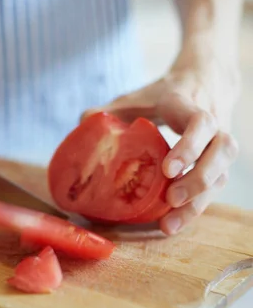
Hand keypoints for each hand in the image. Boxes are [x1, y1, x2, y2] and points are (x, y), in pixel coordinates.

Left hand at [82, 52, 239, 233]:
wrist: (203, 83)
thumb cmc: (164, 96)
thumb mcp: (136, 97)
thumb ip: (109, 111)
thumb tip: (84, 123)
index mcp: (188, 105)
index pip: (200, 123)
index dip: (189, 147)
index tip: (168, 169)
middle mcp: (213, 125)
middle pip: (224, 150)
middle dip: (200, 179)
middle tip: (171, 198)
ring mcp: (217, 147)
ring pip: (222, 175)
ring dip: (198, 202)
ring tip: (169, 224)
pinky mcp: (217, 165)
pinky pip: (213, 189)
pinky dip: (194, 208)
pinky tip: (172, 223)